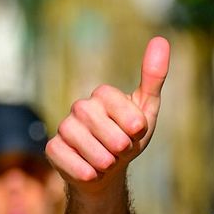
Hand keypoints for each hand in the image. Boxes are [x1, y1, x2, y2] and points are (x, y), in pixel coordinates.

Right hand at [48, 36, 169, 186]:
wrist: (105, 171)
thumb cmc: (127, 138)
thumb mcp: (146, 110)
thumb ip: (153, 77)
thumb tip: (160, 40)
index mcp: (102, 95)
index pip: (128, 114)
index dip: (135, 129)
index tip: (135, 133)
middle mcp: (81, 107)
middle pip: (113, 136)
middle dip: (122, 149)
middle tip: (120, 150)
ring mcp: (64, 127)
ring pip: (94, 152)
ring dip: (107, 163)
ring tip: (106, 161)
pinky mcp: (53, 148)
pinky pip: (74, 164)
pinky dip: (88, 173)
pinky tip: (91, 171)